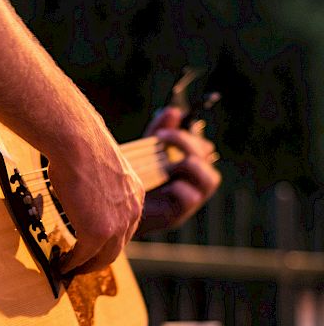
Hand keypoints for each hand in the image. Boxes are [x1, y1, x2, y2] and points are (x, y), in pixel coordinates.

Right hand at [50, 116, 144, 274]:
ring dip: (86, 267)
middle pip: (117, 246)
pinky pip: (85, 257)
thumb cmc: (80, 144)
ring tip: (70, 270)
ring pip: (104, 257)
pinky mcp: (98, 233)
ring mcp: (117, 225)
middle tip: (81, 265)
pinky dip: (72, 265)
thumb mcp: (99, 167)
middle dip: (99, 259)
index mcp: (134, 194)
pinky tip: (62, 266)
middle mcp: (132, 212)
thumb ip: (98, 184)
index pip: (125, 226)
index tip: (93, 246)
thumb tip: (81, 186)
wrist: (76, 141)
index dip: (108, 239)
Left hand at [136, 106, 220, 234]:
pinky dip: (176, 188)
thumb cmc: (133, 178)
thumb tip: (173, 111)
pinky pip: (191, 197)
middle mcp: (196, 181)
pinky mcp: (180, 214)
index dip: (188, 135)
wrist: (114, 207)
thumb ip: (160, 131)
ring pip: (210, 179)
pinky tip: (160, 187)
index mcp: (190, 163)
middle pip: (208, 157)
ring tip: (165, 164)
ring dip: (187, 165)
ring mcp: (191, 199)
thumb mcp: (145, 150)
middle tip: (161, 137)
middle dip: (186, 142)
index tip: (163, 131)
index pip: (203, 145)